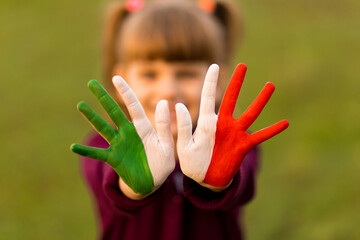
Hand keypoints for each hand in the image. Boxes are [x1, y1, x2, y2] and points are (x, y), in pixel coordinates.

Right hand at [71, 77, 174, 195]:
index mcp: (143, 128)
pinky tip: (73, 146)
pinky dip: (86, 151)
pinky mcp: (113, 158)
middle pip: (114, 111)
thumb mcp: (166, 145)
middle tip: (91, 83)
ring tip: (80, 105)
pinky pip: (97, 154)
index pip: (133, 106)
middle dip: (103, 97)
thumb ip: (164, 126)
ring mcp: (119, 144)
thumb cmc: (162, 163)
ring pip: (103, 128)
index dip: (125, 92)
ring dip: (92, 117)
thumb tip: (163, 102)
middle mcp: (128, 132)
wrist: (153, 183)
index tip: (116, 78)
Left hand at [176, 64, 288, 188]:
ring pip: (250, 113)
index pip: (208, 97)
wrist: (205, 180)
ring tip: (270, 85)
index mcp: (206, 122)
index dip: (211, 82)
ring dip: (260, 100)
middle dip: (236, 83)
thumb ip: (184, 128)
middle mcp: (223, 124)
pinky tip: (285, 123)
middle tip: (243, 65)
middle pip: (231, 99)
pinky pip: (260, 136)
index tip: (214, 66)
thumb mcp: (184, 146)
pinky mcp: (243, 145)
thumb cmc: (192, 162)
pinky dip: (272, 130)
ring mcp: (235, 133)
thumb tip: (180, 105)